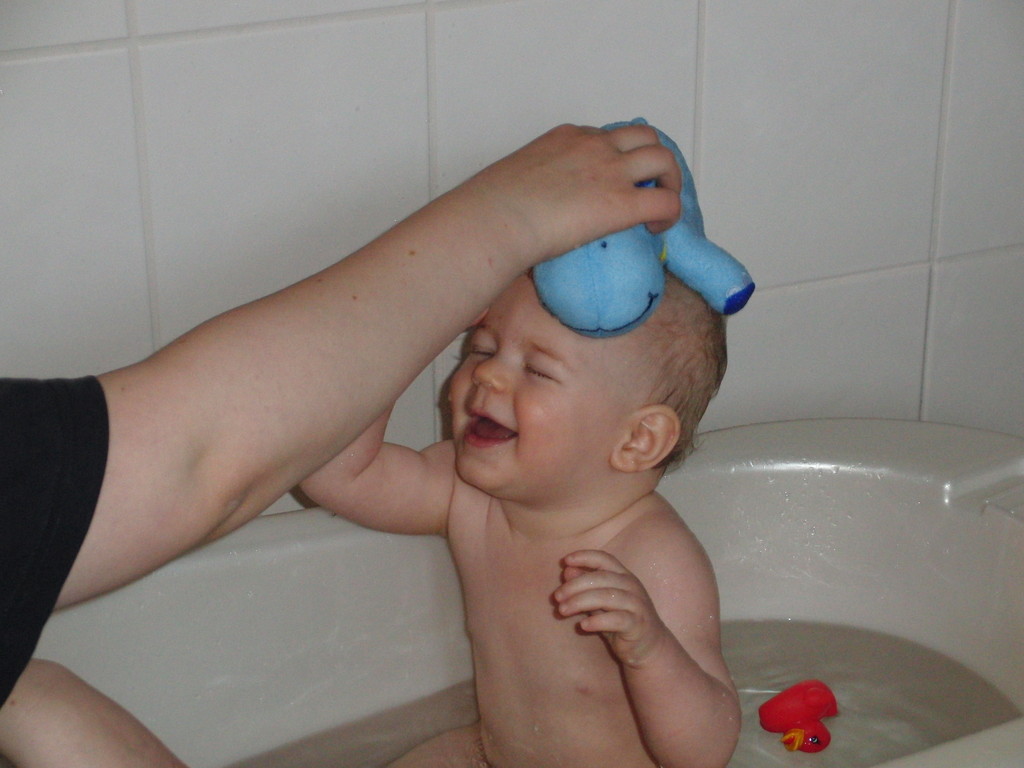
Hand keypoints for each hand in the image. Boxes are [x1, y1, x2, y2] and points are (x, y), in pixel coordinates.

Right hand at [458, 123, 681, 264]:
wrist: (494, 219)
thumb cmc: (490, 207)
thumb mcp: (513, 182)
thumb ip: (530, 189)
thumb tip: (524, 214)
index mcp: (566, 137)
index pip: (606, 136)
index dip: (617, 158)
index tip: (612, 180)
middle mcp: (594, 146)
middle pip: (645, 137)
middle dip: (653, 161)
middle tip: (648, 188)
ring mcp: (610, 171)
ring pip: (664, 160)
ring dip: (669, 181)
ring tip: (659, 207)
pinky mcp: (621, 203)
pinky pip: (666, 201)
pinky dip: (670, 213)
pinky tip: (655, 229)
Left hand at [553, 549, 670, 667]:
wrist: (649, 647)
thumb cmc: (621, 620)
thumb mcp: (601, 602)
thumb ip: (586, 587)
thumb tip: (567, 571)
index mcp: (623, 576)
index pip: (604, 558)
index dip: (585, 557)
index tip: (565, 561)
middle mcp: (632, 586)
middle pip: (600, 578)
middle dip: (575, 586)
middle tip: (556, 597)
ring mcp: (637, 605)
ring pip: (606, 597)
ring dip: (580, 602)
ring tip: (562, 610)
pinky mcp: (637, 624)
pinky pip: (616, 619)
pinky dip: (597, 621)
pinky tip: (583, 625)